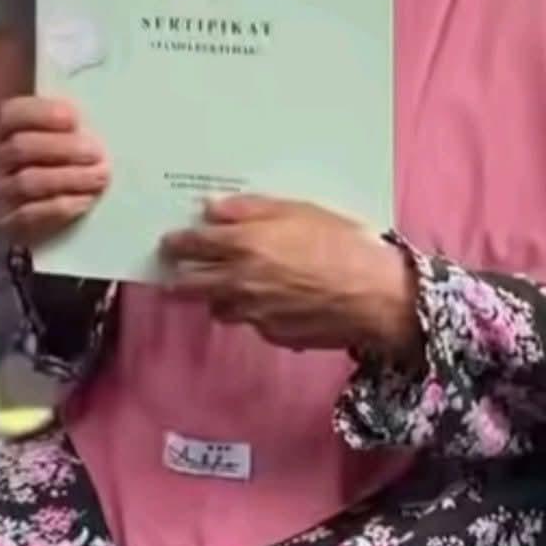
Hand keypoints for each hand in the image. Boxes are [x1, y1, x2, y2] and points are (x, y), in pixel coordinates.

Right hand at [0, 96, 109, 245]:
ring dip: (68, 178)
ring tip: (99, 177)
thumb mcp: (63, 138)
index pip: (12, 114)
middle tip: (96, 152)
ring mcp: (0, 192)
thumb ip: (71, 125)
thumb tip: (100, 112)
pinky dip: (60, 207)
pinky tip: (84, 201)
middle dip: (62, 148)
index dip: (41, 114)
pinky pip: (29, 215)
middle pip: (21, 147)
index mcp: (6, 131)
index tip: (74, 119)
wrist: (46, 211)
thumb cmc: (61, 164)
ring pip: (27, 182)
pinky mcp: (8, 223)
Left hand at [159, 196, 419, 360]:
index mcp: (242, 246)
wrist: (376, 295)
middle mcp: (239, 282)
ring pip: (218, 308)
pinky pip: (252, 323)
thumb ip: (248, 210)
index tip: (169, 242)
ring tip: (230, 286)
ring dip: (217, 297)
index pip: (191, 245)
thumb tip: (210, 209)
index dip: (176, 243)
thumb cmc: (340, 243)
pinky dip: (255, 313)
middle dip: (179, 276)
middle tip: (178, 271)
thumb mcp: (295, 210)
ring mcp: (254, 314)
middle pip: (189, 285)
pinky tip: (275, 302)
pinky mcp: (273, 335)